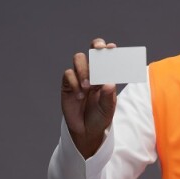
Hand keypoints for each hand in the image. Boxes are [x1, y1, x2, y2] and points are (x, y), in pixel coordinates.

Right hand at [61, 37, 117, 158]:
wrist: (86, 131)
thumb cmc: (100, 117)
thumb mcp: (108, 109)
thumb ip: (109, 97)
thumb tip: (109, 83)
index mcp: (106, 75)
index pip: (108, 57)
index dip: (109, 50)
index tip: (111, 48)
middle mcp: (93, 72)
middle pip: (92, 51)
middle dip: (96, 47)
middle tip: (99, 51)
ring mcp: (79, 76)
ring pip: (79, 58)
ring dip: (84, 69)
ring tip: (88, 87)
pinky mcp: (68, 84)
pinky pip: (69, 74)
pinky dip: (74, 83)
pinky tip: (80, 96)